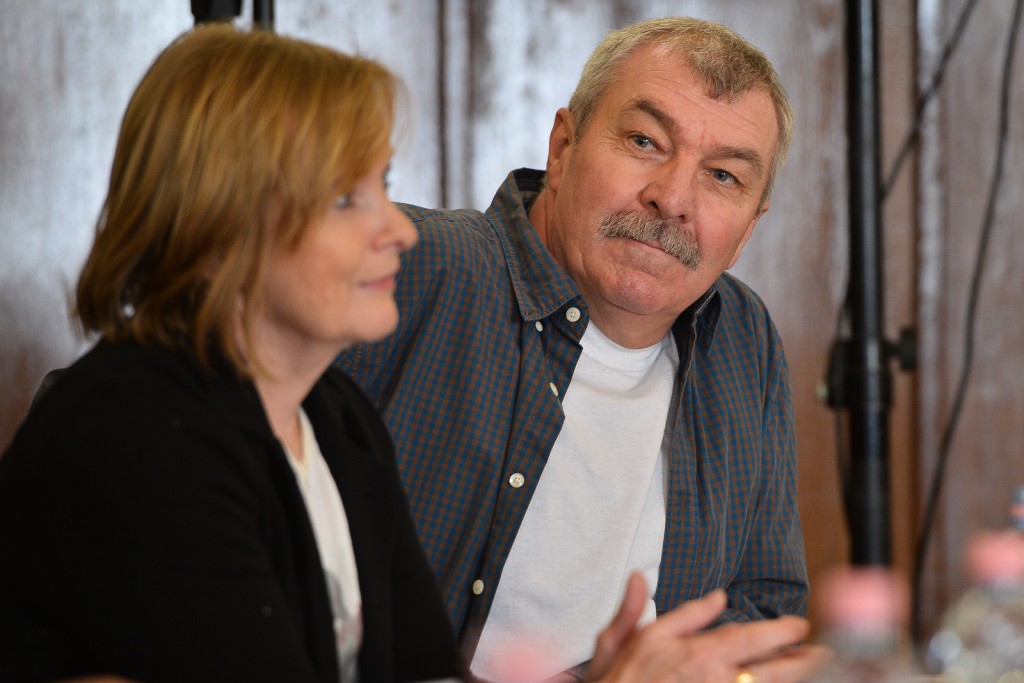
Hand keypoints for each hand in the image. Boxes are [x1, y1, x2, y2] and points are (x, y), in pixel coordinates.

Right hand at [585, 572, 830, 682]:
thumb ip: (668, 613)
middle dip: (803, 661)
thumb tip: (697, 590)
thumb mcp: (630, 639)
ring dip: (793, 678)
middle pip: (772, 670)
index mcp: (699, 654)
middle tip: (826, 653)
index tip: (798, 626)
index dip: (781, 631)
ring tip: (820, 671)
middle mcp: (717, 680)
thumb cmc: (618, 682)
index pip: (751, 638)